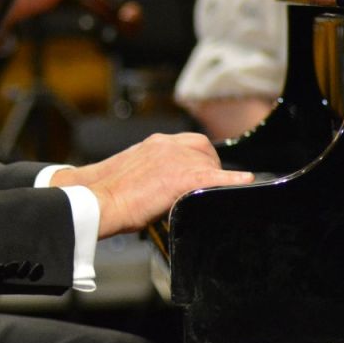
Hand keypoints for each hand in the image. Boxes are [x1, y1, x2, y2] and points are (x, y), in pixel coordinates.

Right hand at [50, 132, 252, 237]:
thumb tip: (155, 186)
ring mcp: (176, 159)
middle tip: (204, 188)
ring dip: (212, 179)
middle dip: (210, 167)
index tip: (200, 173)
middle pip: (205, 151)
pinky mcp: (183, 178)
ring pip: (210, 165)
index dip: (199, 160)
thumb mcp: (130, 171)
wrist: (97, 199)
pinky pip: (216, 178)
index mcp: (155, 144)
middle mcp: (167, 145)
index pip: (190, 144)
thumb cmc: (105, 192)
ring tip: (205, 196)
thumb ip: (150, 171)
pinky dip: (233, 181)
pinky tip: (246, 183)